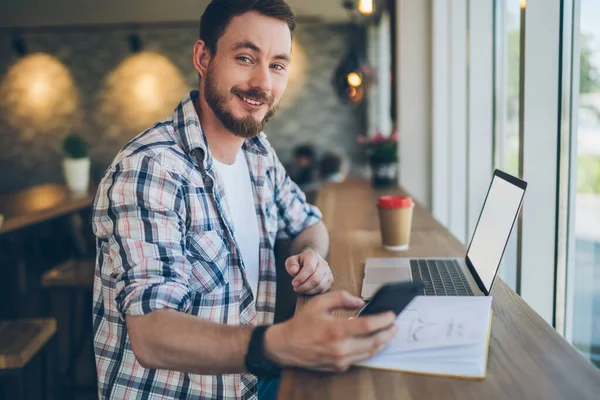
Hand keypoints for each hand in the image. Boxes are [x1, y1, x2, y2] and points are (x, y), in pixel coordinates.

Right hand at [264, 291, 396, 371]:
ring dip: (382, 343)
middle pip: (374, 342)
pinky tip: (372, 342)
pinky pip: (360, 359)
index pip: (368, 326)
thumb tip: (360, 302)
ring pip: (370, 353)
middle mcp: (340, 347)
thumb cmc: (301, 324)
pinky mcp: (339, 367)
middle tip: (395, 325)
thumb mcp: (319, 303)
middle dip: (388, 333)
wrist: (286, 346)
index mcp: (336, 330)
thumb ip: (341, 298)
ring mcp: (340, 360)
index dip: (383, 320)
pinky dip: (369, 350)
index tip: (391, 315)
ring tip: (388, 333)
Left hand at [285, 248, 333, 294]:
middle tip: (295, 288)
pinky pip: (323, 290)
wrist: (309, 263)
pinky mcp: (330, 280)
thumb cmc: (298, 263)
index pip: (310, 268)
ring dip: (308, 290)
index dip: (301, 277)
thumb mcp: (291, 261)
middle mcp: (323, 263)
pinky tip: (307, 290)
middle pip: (316, 278)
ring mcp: (328, 272)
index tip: (293, 283)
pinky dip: (314, 292)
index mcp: (313, 256)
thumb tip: (294, 271)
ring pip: (320, 286)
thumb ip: (291, 264)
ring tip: (300, 289)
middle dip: (304, 286)